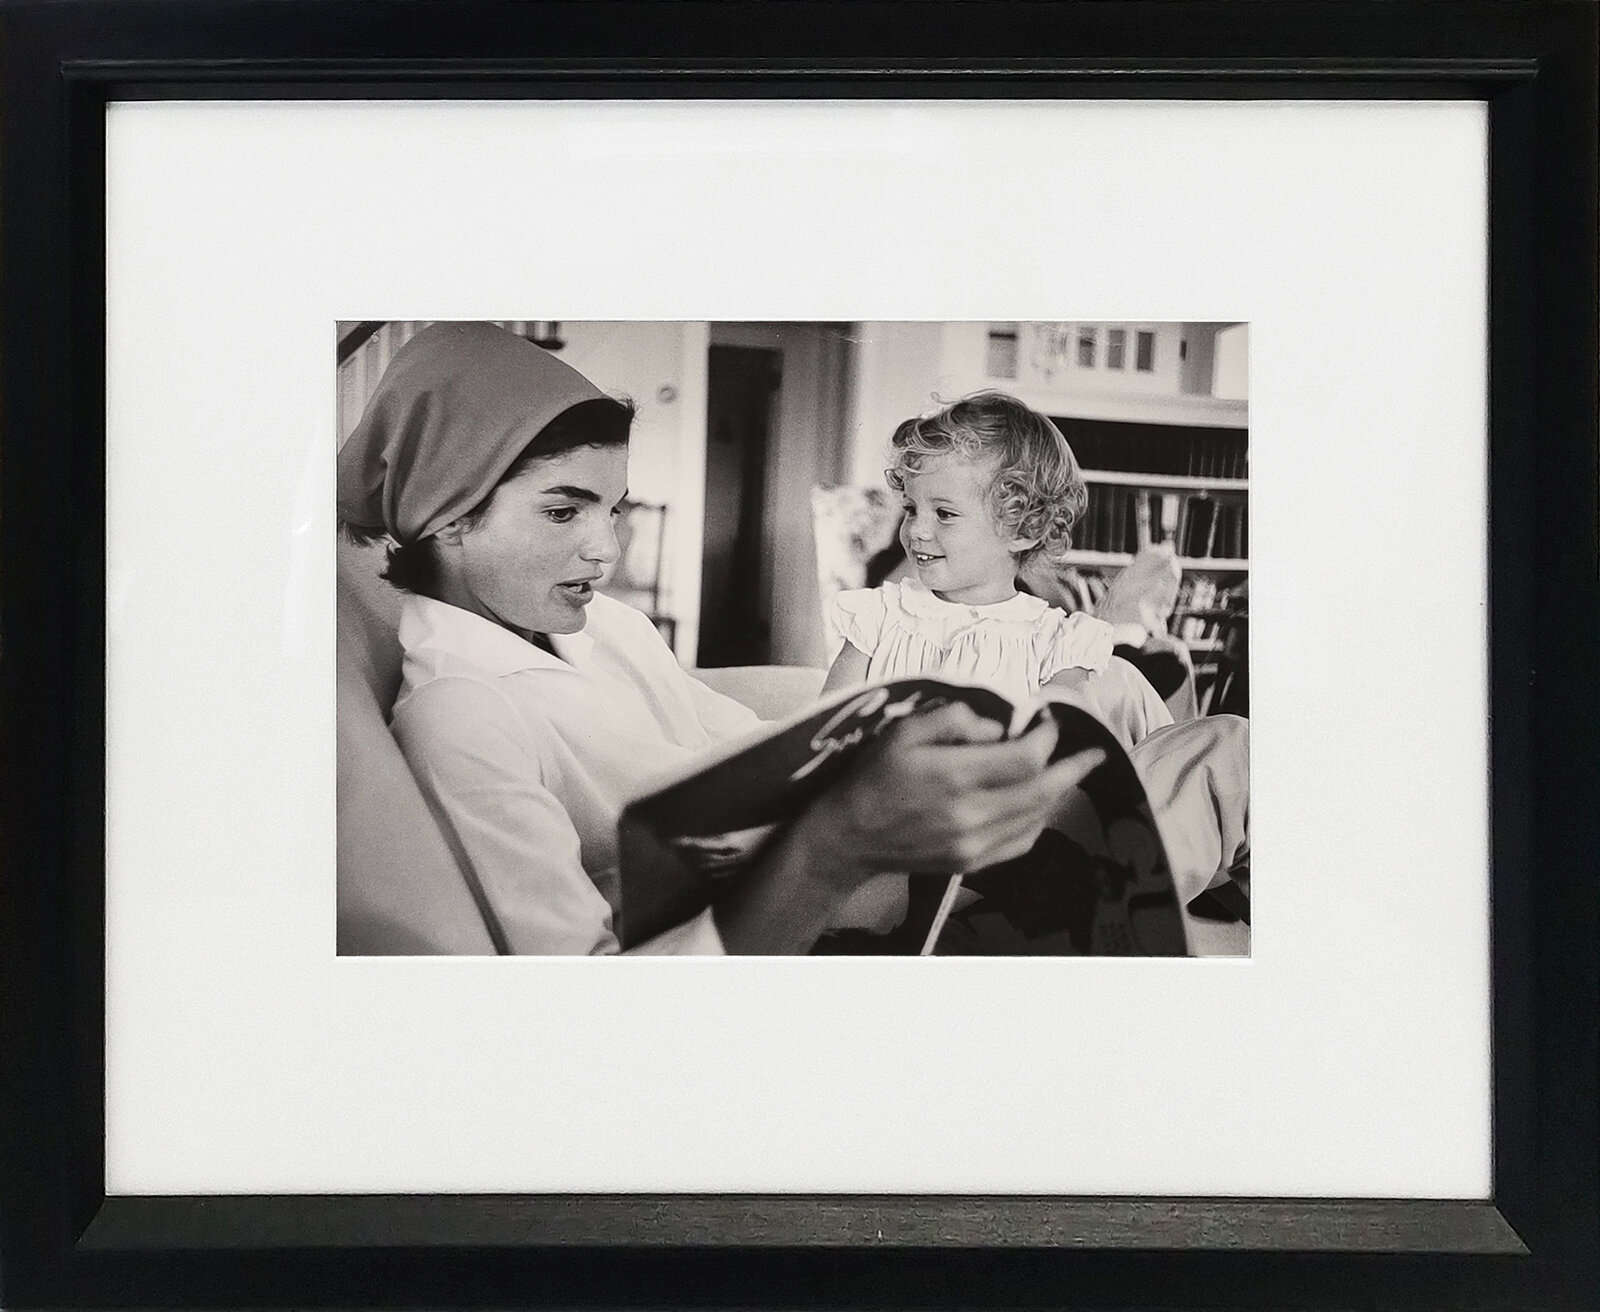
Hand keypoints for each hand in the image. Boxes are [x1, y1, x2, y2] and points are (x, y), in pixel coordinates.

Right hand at [798, 701, 1105, 882]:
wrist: (849, 836)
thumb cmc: (873, 776)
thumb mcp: (903, 730)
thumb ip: (954, 719)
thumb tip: (998, 726)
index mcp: (953, 777)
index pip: (1026, 757)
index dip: (1047, 736)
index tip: (1048, 719)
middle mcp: (969, 815)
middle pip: (1043, 791)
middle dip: (1073, 768)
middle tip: (1095, 752)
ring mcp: (973, 845)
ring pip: (1037, 818)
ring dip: (1060, 793)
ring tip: (1072, 773)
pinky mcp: (971, 863)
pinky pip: (1021, 843)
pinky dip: (1040, 821)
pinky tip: (1041, 804)